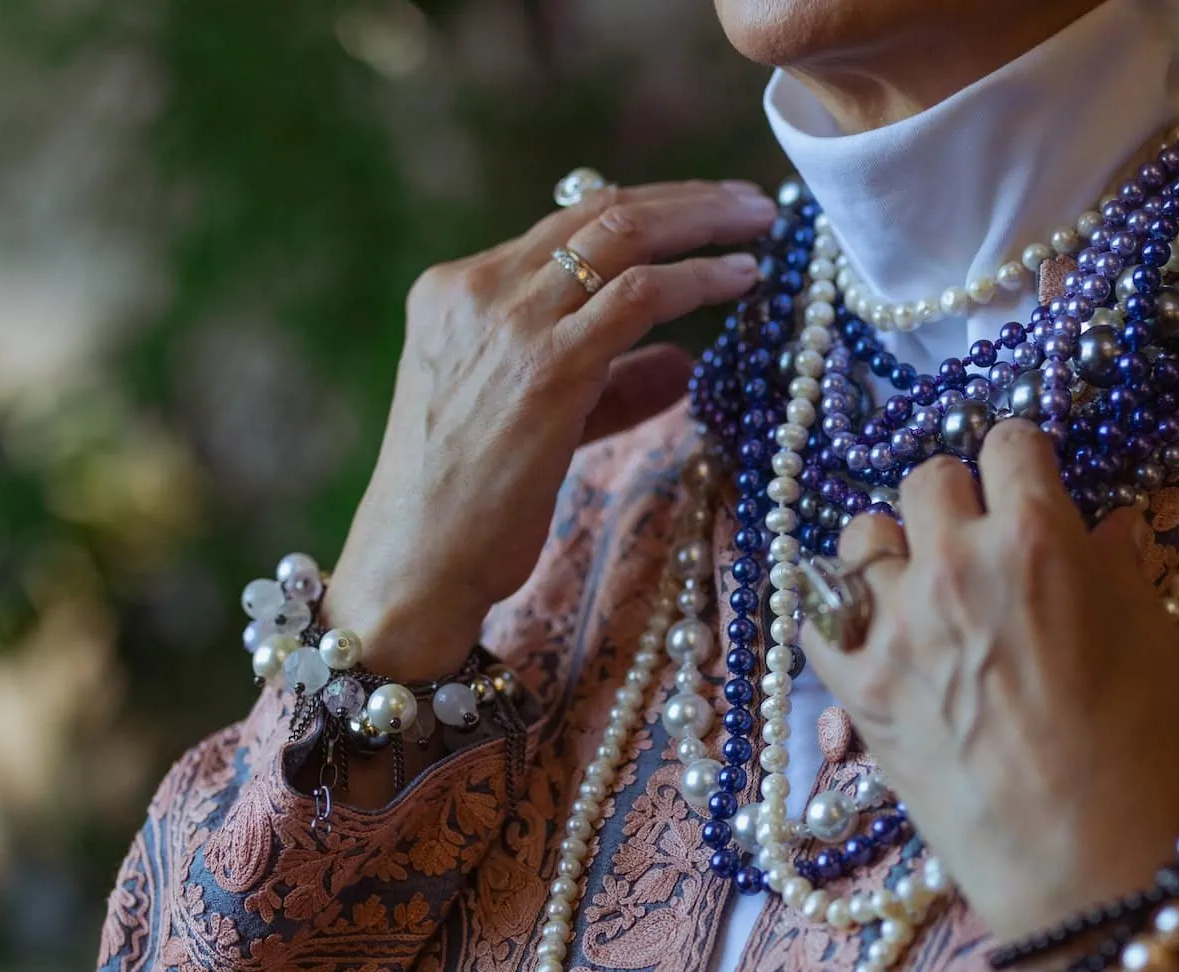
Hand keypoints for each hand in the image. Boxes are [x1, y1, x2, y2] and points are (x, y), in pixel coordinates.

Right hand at [327, 180, 775, 676]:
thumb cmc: (470, 509)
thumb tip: (681, 362)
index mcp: (456, 291)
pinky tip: (742, 280)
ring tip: (761, 225)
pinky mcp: (548, 366)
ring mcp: (508, 321)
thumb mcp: (537, 422)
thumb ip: (604, 383)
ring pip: (624, 235)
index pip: (566, 225)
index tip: (705, 213)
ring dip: (704, 222)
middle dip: (686, 201)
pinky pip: (640, 295)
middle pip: (599, 210)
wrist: (417, 562)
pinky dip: (699, 279)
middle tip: (752, 202)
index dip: (648, 210)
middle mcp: (476, 289)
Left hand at [803, 420, 1178, 943]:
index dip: (1019, 460)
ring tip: (916, 586)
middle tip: (975, 540)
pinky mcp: (853, 684)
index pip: (1006, 442)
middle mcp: (953, 562)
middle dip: (955, 499)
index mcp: (1035, 537)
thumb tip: (1103, 525)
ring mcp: (892, 624)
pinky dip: (838, 614)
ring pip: (861, 535)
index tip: (1024, 485)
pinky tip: (868, 631)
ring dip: (891, 550)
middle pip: (926, 477)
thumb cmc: (1133, 747)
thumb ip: (1118, 567)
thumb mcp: (1154, 638)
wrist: (1074, 858)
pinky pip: (815, 614)